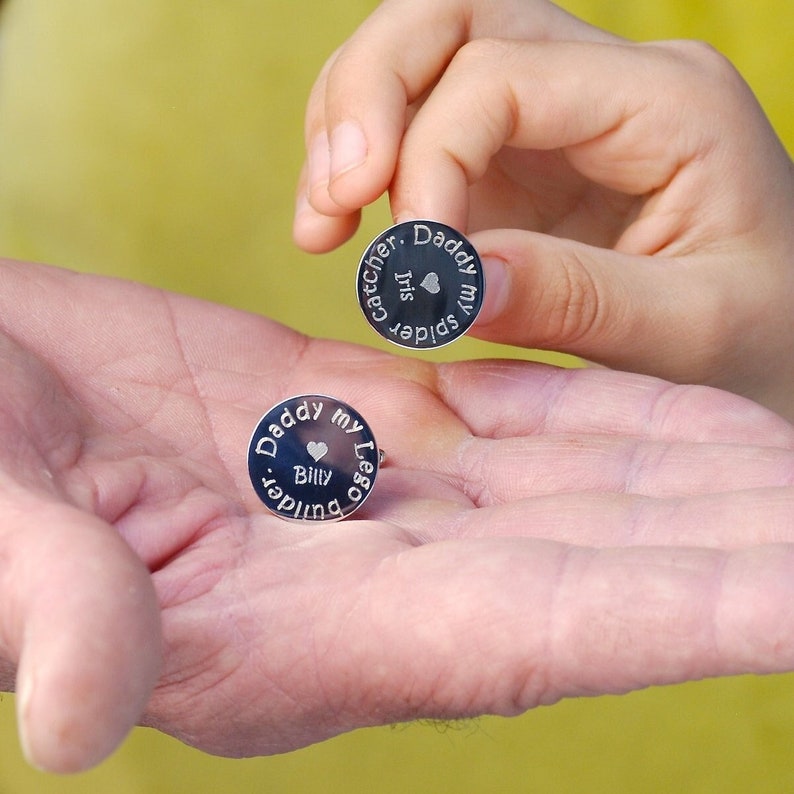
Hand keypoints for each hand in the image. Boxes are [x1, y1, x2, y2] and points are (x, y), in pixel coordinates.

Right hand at [3, 259, 793, 772]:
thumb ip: (51, 605)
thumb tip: (80, 715)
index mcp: (286, 636)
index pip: (532, 632)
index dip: (677, 614)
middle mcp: (351, 575)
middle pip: (578, 557)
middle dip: (715, 538)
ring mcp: (356, 489)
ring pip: (549, 478)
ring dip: (663, 463)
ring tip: (778, 450)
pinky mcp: (338, 409)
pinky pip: (486, 413)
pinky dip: (569, 399)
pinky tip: (637, 384)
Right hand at [295, 0, 793, 419]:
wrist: (779, 343)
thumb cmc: (761, 336)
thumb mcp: (693, 332)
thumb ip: (578, 301)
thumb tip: (452, 284)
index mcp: (668, 103)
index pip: (505, 77)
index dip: (431, 160)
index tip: (415, 269)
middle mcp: (605, 85)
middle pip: (451, 17)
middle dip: (366, 97)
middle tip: (333, 198)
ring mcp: (555, 118)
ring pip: (422, 59)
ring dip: (349, 127)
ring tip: (323, 224)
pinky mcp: (519, 164)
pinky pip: (423, 129)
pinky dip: (370, 168)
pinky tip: (347, 226)